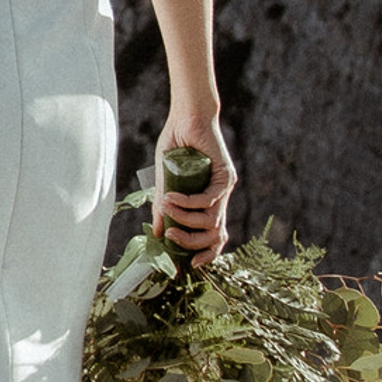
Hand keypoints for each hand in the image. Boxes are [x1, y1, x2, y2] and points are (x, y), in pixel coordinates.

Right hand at [154, 115, 236, 264]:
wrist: (186, 117)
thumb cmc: (175, 145)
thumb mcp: (165, 182)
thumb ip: (164, 207)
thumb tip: (157, 234)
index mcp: (208, 202)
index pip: (215, 237)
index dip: (206, 254)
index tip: (188, 264)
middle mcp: (220, 198)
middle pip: (215, 235)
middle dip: (191, 242)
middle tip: (169, 237)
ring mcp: (224, 187)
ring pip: (212, 220)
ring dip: (186, 220)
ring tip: (165, 208)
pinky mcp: (225, 175)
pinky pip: (208, 199)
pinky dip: (188, 203)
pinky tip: (171, 198)